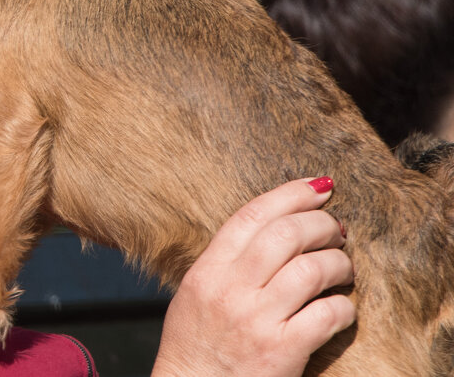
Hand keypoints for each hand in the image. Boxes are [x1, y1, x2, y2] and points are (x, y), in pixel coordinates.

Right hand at [151, 177, 355, 376]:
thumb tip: (275, 231)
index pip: (252, 216)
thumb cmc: (194, 347)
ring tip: (344, 267)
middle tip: (337, 231)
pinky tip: (342, 310)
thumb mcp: (195, 293)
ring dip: (339, 263)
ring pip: (312, 270)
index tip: (318, 187)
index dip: (290, 194)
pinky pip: (327, 315)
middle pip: (287, 235)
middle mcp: (229, 290)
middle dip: (323, 225)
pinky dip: (344, 308)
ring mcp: (256, 320)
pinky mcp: (281, 351)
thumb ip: (226, 262)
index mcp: (206, 271)